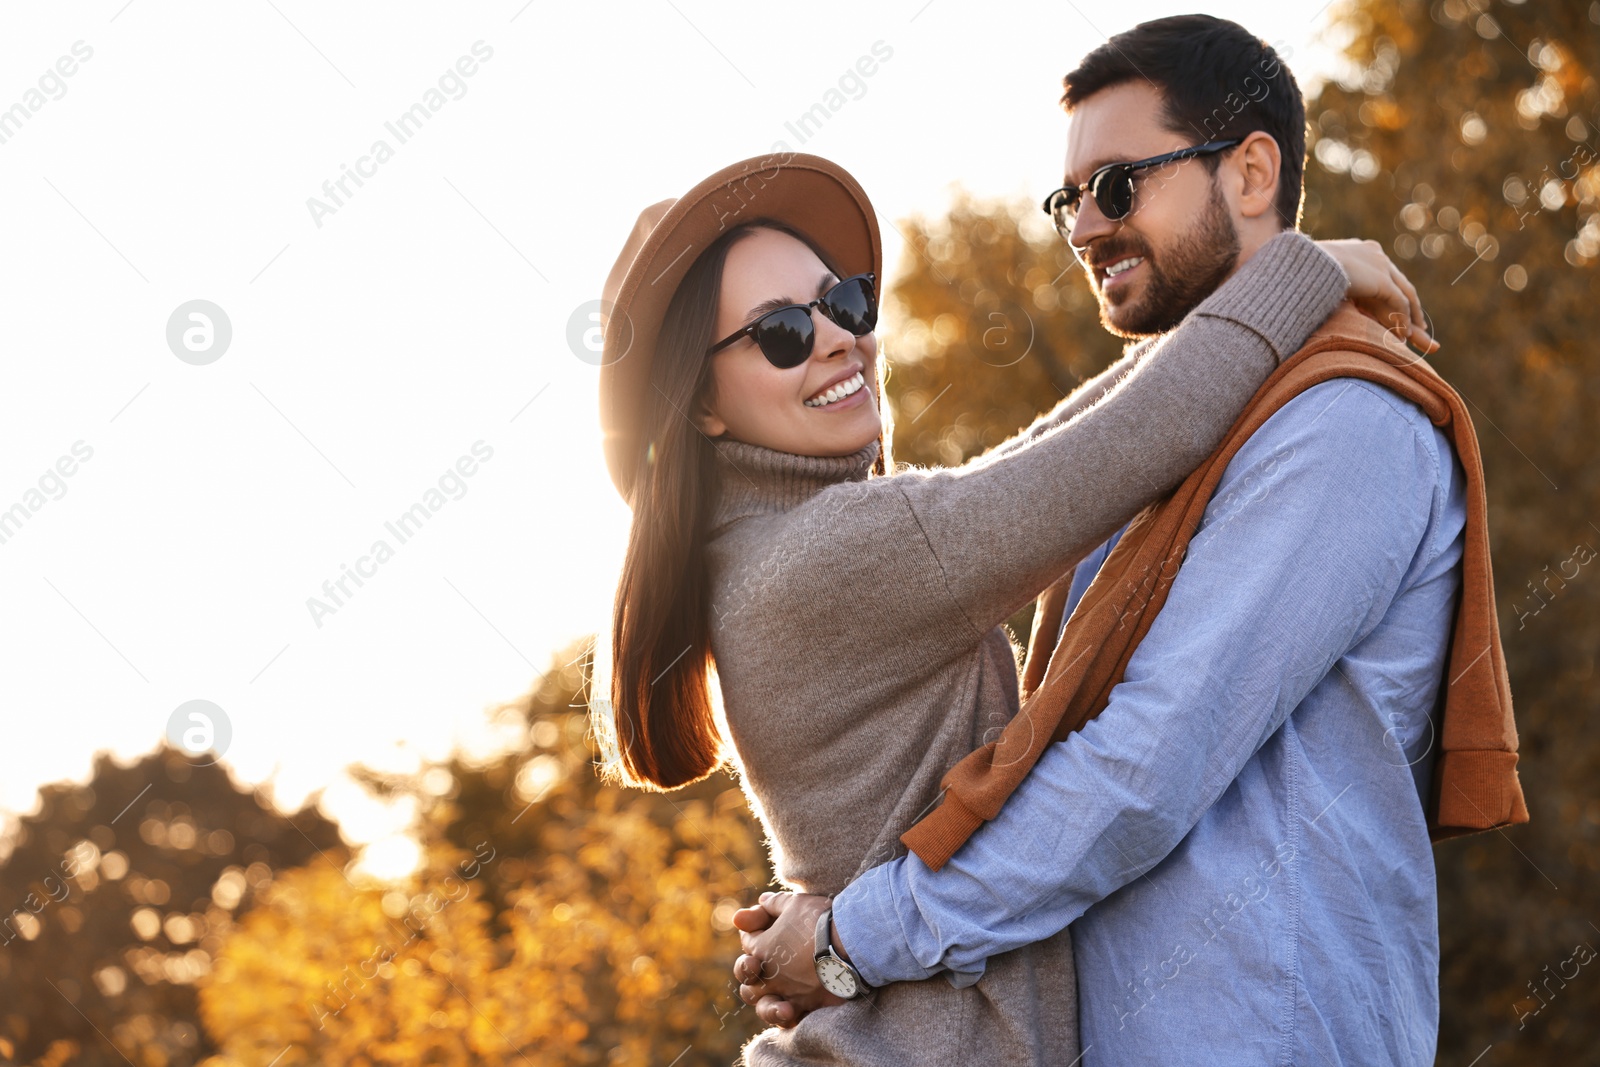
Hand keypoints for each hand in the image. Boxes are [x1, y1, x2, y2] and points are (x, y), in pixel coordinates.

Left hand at [731, 891, 842, 1027]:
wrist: (850, 944)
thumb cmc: (820, 920)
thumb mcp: (795, 903)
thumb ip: (774, 903)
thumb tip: (761, 900)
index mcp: (761, 948)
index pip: (748, 941)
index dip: (755, 931)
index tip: (768, 925)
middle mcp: (768, 975)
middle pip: (747, 977)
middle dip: (750, 968)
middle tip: (763, 962)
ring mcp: (786, 994)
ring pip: (762, 1004)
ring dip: (765, 998)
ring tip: (776, 993)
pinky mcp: (805, 1007)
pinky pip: (789, 1019)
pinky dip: (788, 1015)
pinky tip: (794, 1008)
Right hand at [1313, 238, 1437, 353]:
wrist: (1302, 264)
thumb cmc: (1299, 270)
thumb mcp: (1317, 274)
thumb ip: (1329, 281)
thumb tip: (1317, 291)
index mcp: (1361, 250)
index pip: (1383, 272)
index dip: (1391, 290)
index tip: (1395, 306)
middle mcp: (1375, 254)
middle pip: (1399, 282)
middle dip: (1409, 303)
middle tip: (1416, 323)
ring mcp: (1381, 265)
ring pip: (1405, 292)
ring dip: (1411, 315)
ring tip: (1411, 334)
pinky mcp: (1382, 280)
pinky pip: (1399, 302)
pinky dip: (1402, 318)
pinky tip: (1402, 335)